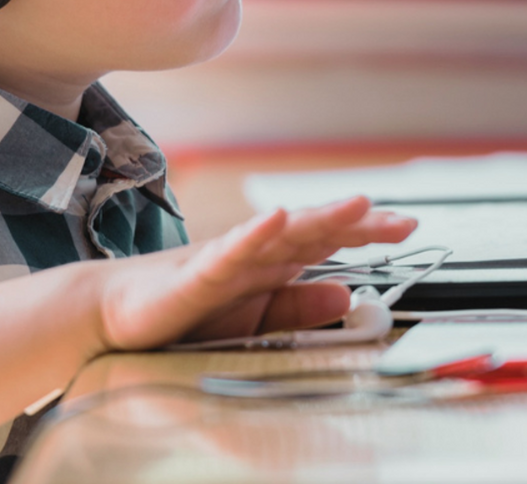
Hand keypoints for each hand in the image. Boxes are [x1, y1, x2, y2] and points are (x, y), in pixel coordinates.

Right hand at [93, 196, 416, 352]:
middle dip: (362, 223)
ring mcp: (229, 258)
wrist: (119, 314)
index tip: (407, 226)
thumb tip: (347, 296)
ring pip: (283, 233)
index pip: (331, 242)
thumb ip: (300, 309)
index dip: (369, 232)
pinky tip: (276, 217)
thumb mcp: (257, 320)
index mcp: (275, 263)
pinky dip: (255, 233)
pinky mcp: (197, 273)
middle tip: (403, 219)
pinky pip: (230, 252)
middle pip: (317, 230)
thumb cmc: (188, 312)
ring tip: (359, 205)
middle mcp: (258, 252)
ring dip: (321, 217)